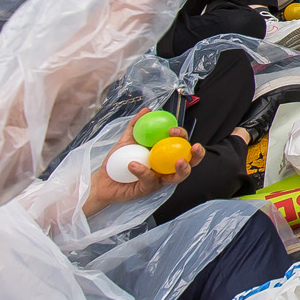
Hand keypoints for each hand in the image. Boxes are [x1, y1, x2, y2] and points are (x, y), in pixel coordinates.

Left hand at [82, 108, 204, 214]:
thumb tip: (147, 110)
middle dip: (197, 154)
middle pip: (189, 161)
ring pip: (179, 176)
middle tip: (193, 147)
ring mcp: (160, 179)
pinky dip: (142, 171)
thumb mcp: (126, 140)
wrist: (102, 180)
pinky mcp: (149, 189)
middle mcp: (166, 166)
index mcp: (164, 153)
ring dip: (184, 168)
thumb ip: (136, 125)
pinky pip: (150, 180)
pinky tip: (132, 165)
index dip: (182, 136)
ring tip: (179, 161)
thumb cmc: (116, 161)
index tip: (172, 130)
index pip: (180, 143)